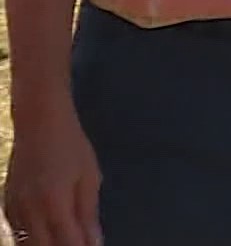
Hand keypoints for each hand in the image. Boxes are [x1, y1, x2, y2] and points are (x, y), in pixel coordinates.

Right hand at [4, 103, 101, 245]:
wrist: (39, 122)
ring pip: (27, 244)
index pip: (68, 244)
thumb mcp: (89, 178)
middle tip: (77, 243)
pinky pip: (18, 233)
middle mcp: (30, 212)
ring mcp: (15, 209)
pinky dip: (33, 239)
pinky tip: (46, 236)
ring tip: (64, 240)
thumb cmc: (70, 146)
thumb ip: (88, 213)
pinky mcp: (7, 205)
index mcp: (54, 205)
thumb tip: (94, 242)